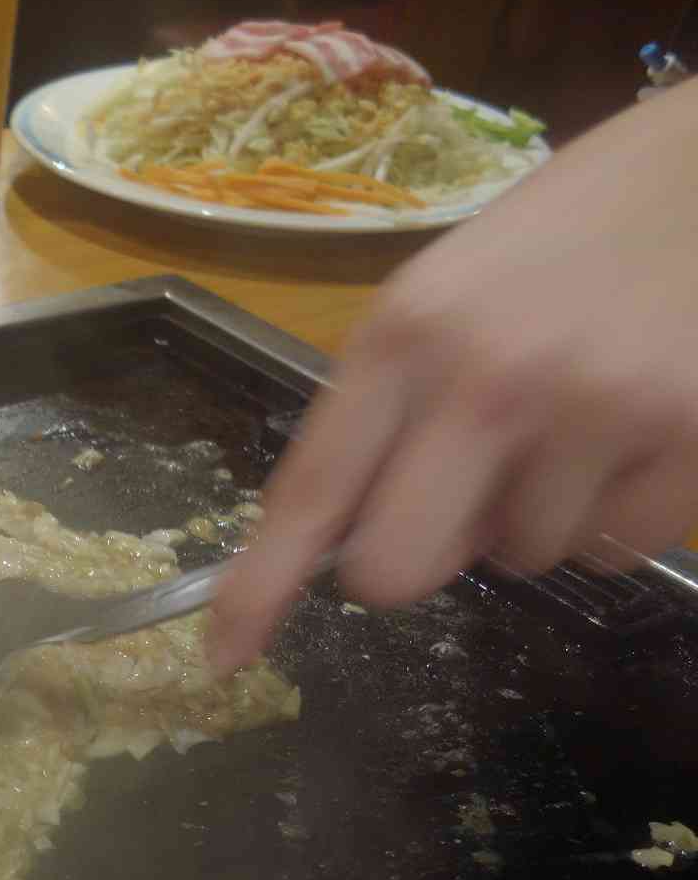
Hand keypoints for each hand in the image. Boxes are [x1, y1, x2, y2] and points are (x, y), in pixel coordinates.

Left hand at [209, 81, 697, 672]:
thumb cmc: (579, 227)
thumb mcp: (453, 287)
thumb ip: (396, 402)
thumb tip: (353, 535)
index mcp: (403, 333)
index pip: (308, 492)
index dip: (259, 587)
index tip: (227, 652)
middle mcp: (483, 378)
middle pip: (395, 570)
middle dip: (416, 562)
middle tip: (455, 511)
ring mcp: (589, 411)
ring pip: (520, 561)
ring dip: (538, 515)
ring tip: (579, 419)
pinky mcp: (685, 439)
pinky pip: (615, 549)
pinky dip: (619, 511)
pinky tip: (637, 430)